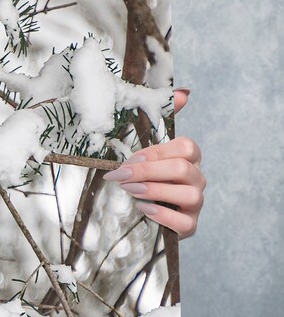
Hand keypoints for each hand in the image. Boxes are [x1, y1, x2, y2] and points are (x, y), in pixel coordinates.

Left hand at [103, 89, 204, 238]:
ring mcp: (196, 203)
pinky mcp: (190, 225)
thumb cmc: (144, 175)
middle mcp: (196, 178)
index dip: (157, 152)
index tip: (130, 159)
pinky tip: (144, 209)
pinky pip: (186, 222)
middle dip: (148, 171)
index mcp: (188, 157)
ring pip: (189, 194)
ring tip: (130, 191)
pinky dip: (164, 215)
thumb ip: (160, 118)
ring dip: (155, 190)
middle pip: (182, 168)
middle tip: (120, 176)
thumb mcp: (145, 148)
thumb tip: (183, 91)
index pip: (185, 147)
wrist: (140, 210)